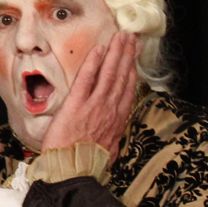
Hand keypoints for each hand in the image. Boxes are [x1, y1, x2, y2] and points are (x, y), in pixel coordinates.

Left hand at [40, 32, 140, 159]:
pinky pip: (87, 79)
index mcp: (117, 121)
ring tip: (120, 36)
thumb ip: (111, 140)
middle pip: (122, 77)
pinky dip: (93, 63)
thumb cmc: (88, 164)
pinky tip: (99, 49)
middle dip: (127, 55)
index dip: (132, 71)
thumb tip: (114, 137)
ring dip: (116, 53)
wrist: (73, 170)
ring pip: (109, 74)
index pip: (128, 91)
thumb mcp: (107, 153)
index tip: (134, 58)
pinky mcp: (77, 104)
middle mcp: (109, 110)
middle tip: (131, 38)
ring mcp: (94, 106)